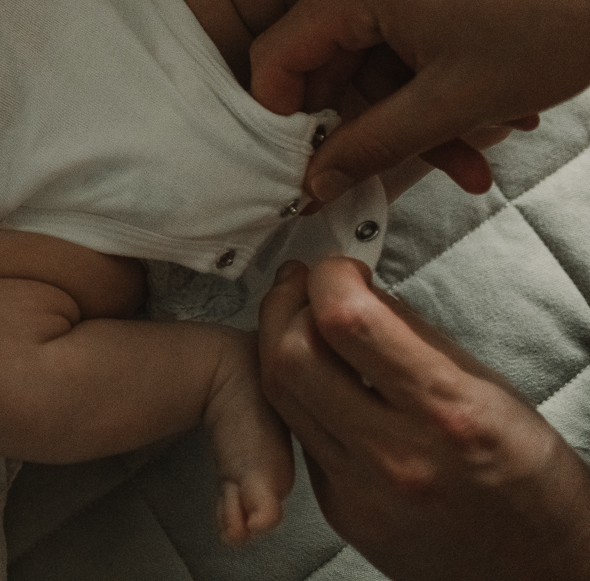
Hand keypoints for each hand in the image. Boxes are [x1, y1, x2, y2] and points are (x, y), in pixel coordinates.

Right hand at [249, 0, 589, 204]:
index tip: (310, 160)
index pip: (279, 52)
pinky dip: (431, 67)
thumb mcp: (456, 103)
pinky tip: (487, 100)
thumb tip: (317, 180)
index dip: (285, 115)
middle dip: (376, 118)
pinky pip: (403, 23)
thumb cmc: (554, 24)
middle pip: (333, 53)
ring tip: (482, 142)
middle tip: (429, 167)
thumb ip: (374, 144)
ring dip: (415, 101)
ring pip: (375, 46)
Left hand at [258, 258, 589, 579]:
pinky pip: (299, 436)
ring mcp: (362, 491)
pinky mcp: (341, 513)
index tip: (338, 269)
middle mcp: (397, 456)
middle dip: (287, 303)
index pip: (349, 323)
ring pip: (279, 393)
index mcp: (448, 413)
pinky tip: (320, 380)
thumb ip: (415, 335)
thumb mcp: (490, 389)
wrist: (541, 570)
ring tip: (300, 319)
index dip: (329, 279)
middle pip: (292, 355)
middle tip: (303, 285)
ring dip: (279, 342)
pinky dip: (299, 395)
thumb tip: (357, 289)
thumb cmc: (529, 478)